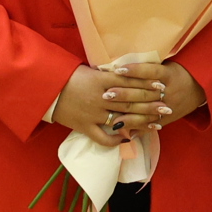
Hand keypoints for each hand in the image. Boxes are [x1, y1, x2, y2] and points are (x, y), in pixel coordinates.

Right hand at [51, 65, 165, 146]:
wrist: (45, 89)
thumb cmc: (66, 75)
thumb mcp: (89, 70)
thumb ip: (108, 74)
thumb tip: (126, 73)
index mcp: (101, 80)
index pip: (129, 82)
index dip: (146, 84)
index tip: (161, 86)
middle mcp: (100, 97)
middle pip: (130, 101)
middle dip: (150, 104)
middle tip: (166, 106)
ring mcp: (93, 114)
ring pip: (122, 119)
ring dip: (141, 122)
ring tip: (156, 123)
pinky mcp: (84, 127)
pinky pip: (103, 138)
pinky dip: (116, 140)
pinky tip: (128, 139)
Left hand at [107, 59, 205, 120]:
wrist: (202, 88)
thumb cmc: (179, 73)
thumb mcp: (169, 65)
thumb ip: (150, 67)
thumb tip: (124, 67)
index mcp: (169, 75)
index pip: (150, 72)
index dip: (135, 71)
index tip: (118, 69)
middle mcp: (169, 91)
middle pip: (144, 93)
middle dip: (125, 94)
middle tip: (107, 94)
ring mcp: (169, 106)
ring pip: (146, 111)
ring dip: (128, 114)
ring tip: (111, 116)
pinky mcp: (169, 118)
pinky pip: (151, 123)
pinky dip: (137, 127)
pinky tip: (124, 129)